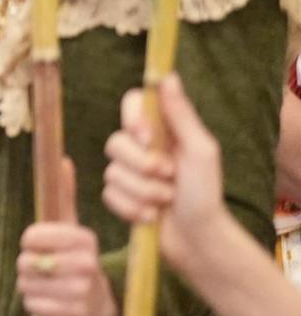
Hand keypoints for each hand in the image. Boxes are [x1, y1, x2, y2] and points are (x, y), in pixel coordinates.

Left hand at [16, 159, 118, 315]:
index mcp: (85, 240)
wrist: (100, 304)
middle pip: (26, 262)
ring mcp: (82, 292)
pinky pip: (32, 305)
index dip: (29, 241)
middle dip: (28, 266)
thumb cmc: (77, 260)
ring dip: (30, 285)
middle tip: (46, 269)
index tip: (37, 244)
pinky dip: (35, 304)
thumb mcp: (71, 228)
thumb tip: (62, 159)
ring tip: (49, 285)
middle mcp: (87, 265)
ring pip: (26, 284)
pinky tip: (52, 302)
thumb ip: (63, 195)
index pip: (32, 236)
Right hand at [103, 75, 225, 270]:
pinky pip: (108, 195)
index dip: (132, 118)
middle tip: (168, 178)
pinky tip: (151, 216)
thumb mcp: (200, 150)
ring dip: (142, 192)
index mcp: (163, 131)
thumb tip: (167, 76)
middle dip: (141, 166)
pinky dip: (132, 208)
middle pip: (115, 142)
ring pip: (111, 172)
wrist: (198, 239)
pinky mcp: (120, 197)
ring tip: (165, 202)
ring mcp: (130, 173)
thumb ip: (181, 115)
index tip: (146, 138)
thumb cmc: (206, 194)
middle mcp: (142, 148)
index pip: (132, 103)